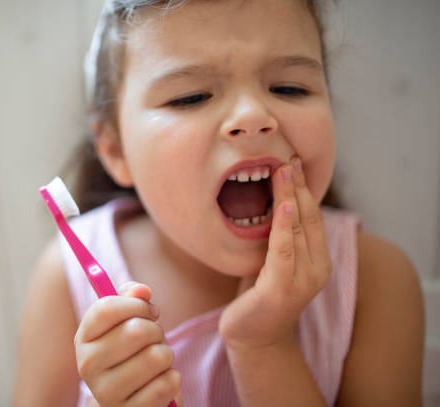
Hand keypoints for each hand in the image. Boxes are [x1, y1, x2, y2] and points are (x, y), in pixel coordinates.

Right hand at [74, 282, 182, 406]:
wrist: (130, 400)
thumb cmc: (131, 353)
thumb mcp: (127, 322)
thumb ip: (132, 299)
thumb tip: (142, 290)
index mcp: (84, 338)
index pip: (106, 308)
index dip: (136, 304)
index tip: (147, 310)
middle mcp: (87, 366)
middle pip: (136, 331)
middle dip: (156, 330)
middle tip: (154, 339)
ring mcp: (106, 393)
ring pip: (156, 357)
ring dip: (166, 355)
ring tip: (156, 362)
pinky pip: (167, 383)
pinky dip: (172, 378)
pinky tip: (159, 382)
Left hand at [218, 156, 332, 350]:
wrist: (252, 337)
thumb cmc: (258, 294)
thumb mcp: (271, 260)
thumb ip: (279, 236)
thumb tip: (273, 201)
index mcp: (317, 260)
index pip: (312, 216)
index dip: (304, 187)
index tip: (293, 160)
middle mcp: (317, 269)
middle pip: (308, 218)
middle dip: (298, 185)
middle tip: (289, 156)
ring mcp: (302, 281)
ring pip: (297, 229)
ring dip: (290, 196)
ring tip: (283, 170)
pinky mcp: (281, 289)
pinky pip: (283, 250)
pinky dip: (284, 226)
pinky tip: (284, 204)